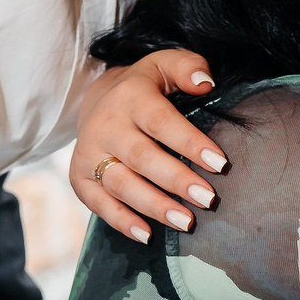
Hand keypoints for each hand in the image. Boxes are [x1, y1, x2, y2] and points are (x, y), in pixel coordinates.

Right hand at [71, 50, 227, 242]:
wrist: (96, 99)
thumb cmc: (145, 87)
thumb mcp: (164, 65)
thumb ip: (188, 67)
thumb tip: (206, 83)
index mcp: (130, 96)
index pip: (162, 122)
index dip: (190, 143)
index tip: (220, 163)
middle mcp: (105, 125)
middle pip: (142, 157)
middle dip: (176, 180)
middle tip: (208, 199)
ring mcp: (89, 153)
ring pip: (121, 184)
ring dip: (154, 206)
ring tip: (186, 221)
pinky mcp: (79, 178)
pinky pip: (99, 204)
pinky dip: (121, 222)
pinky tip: (147, 235)